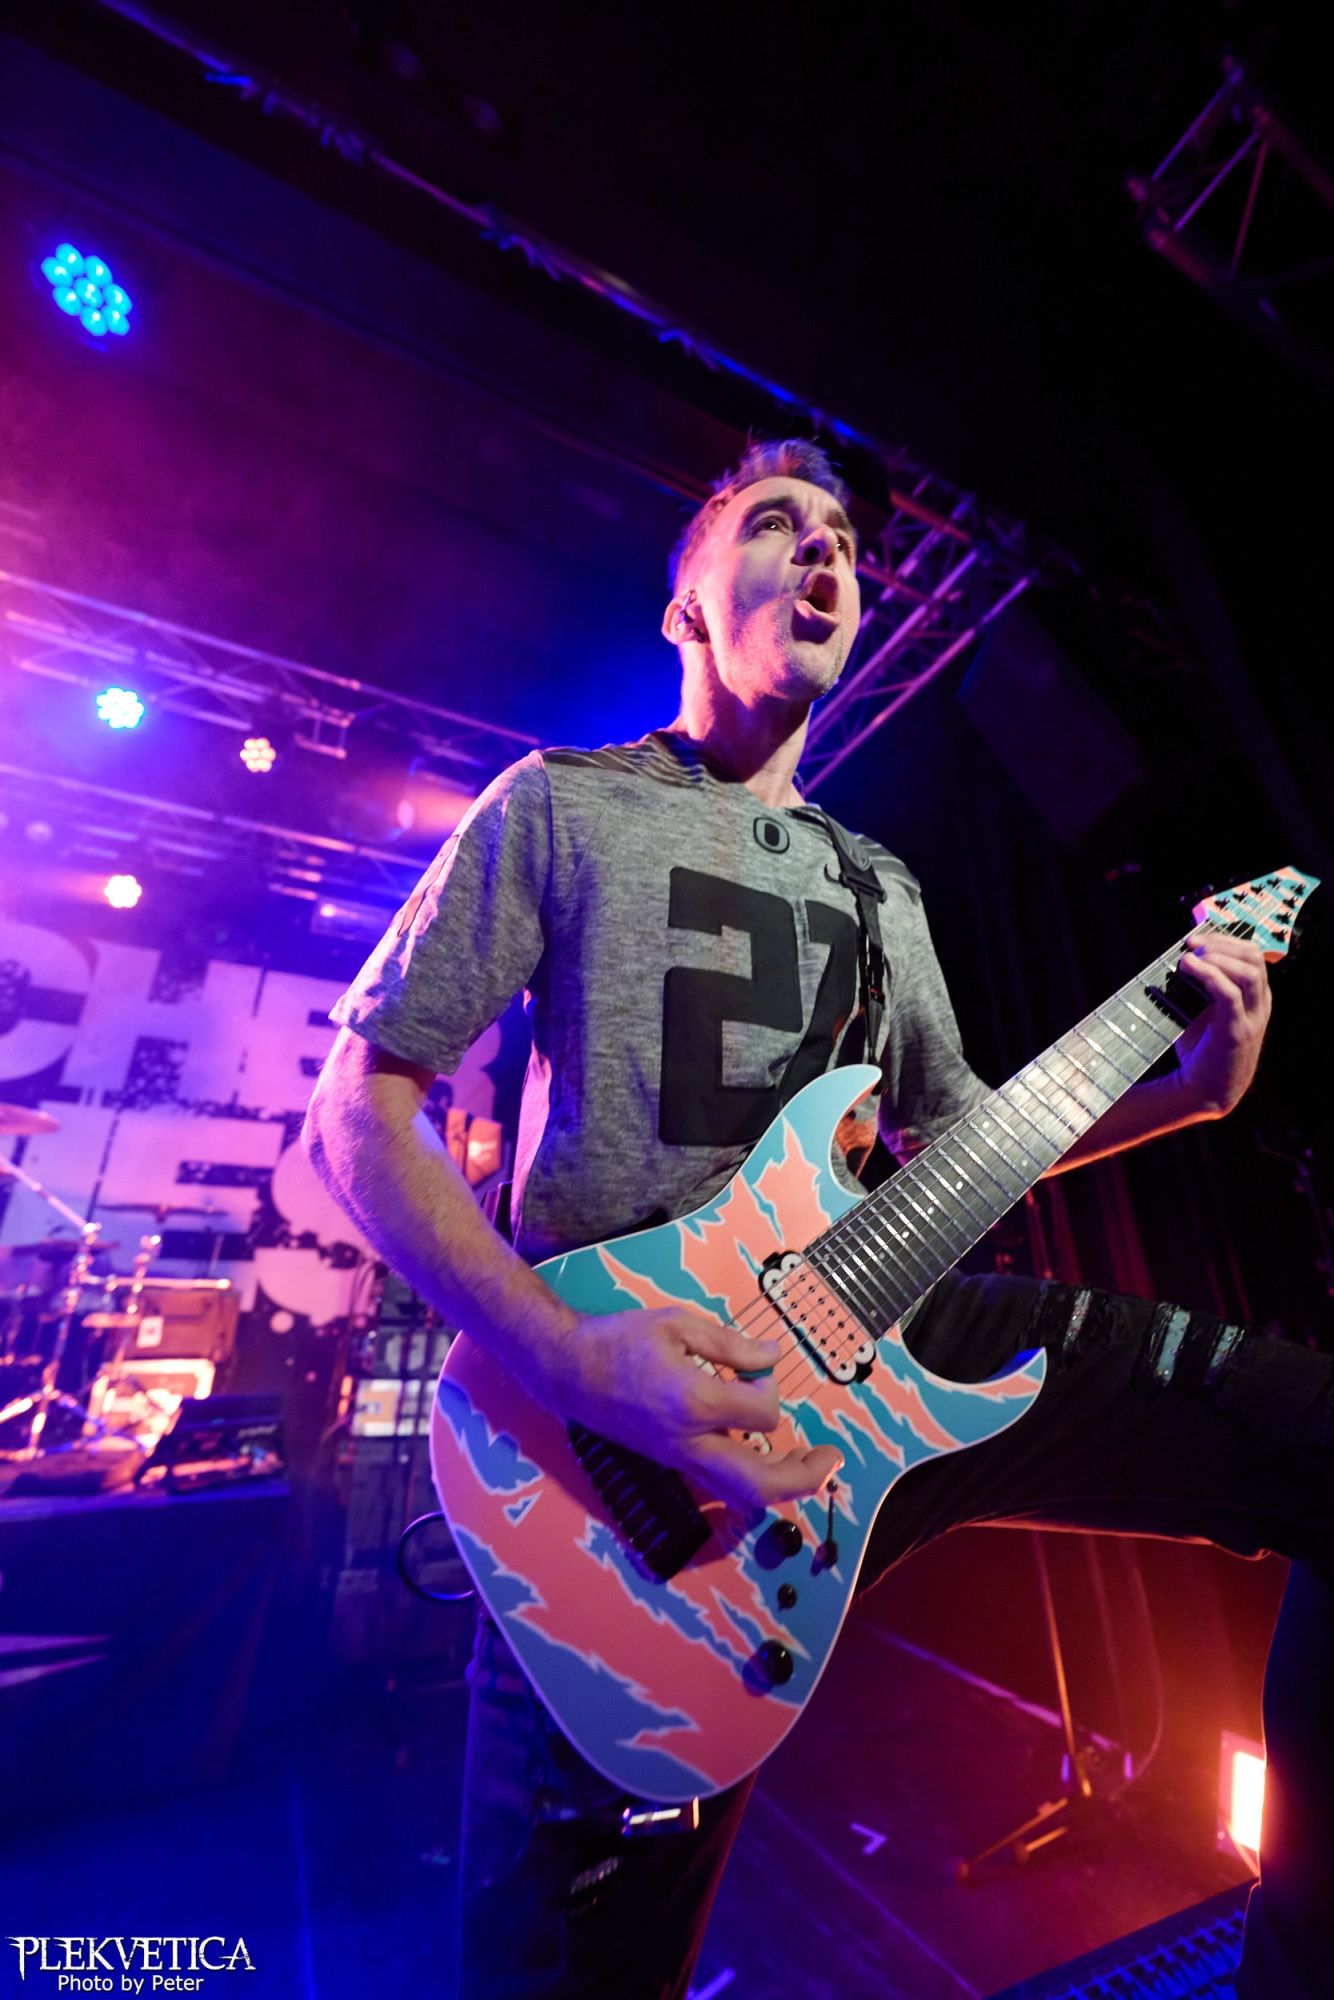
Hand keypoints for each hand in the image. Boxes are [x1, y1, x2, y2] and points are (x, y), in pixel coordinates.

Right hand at [545, 1306, 841, 1511]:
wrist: (568, 1371)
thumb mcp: (677, 1323)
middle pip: (759, 1483)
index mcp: (692, 1401)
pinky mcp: (672, 1463)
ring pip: (741, 1494)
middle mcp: (689, 1442)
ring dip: (783, 1485)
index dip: (770, 1388)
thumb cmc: (620, 1340)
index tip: (756, 1367)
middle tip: (831, 1457)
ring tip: (811, 1465)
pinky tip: (768, 1458)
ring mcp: (679, 1459)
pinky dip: (753, 1479)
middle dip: (803, 1477)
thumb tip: (773, 1358)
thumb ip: (730, 1344)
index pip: (762, 1412)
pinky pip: (721, 1484)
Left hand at [1175, 933, 1271, 1115]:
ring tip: (1190, 957)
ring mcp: (1253, 1019)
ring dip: (1217, 957)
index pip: (1252, 955)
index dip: (1224, 940)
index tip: (1195, 938)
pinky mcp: (1238, 1032)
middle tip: (1192, 944)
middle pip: (1254, 957)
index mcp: (1256, 997)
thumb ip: (1198, 987)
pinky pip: (1230, 995)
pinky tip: (1189, 969)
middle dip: (1222, 943)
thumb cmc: (1200, 1049)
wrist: (1203, 1090)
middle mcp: (1260, 1005)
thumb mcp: (1202, 1011)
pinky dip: (1210, 975)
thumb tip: (1180, 957)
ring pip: (1249, 972)